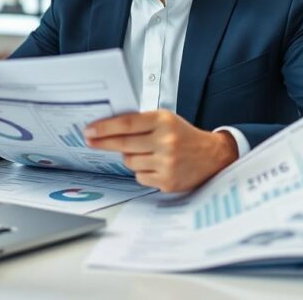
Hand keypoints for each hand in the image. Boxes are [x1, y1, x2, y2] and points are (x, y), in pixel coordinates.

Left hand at [84, 109, 237, 192]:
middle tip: (90, 140)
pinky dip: (142, 171)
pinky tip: (155, 165)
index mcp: (164, 121)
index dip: (105, 128)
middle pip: (123, 144)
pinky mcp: (167, 181)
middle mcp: (166, 141)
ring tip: (146, 153)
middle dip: (103, 142)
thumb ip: (142, 122)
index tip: (90, 130)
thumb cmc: (184, 136)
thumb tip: (107, 128)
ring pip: (130, 162)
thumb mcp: (166, 120)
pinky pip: (140, 176)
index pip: (127, 123)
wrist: (212, 156)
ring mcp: (167, 163)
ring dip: (130, 157)